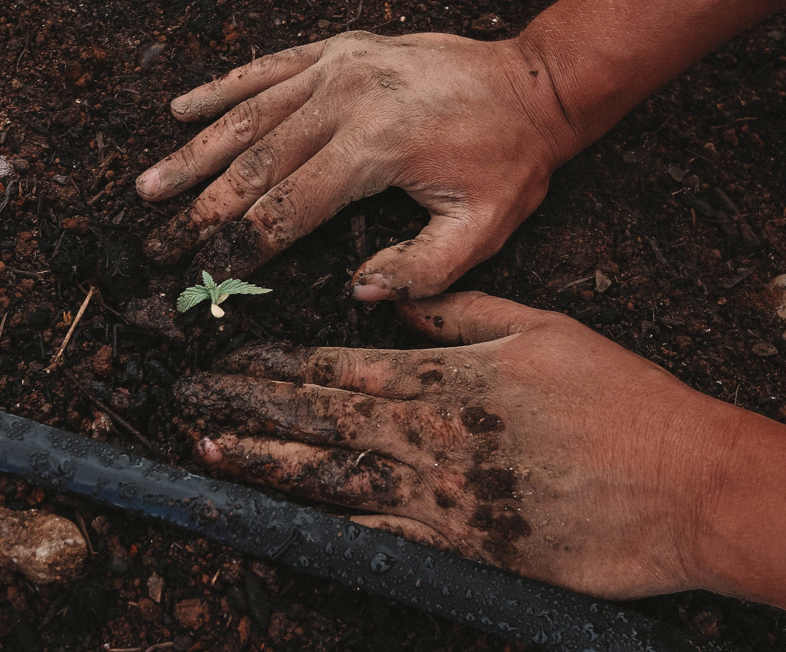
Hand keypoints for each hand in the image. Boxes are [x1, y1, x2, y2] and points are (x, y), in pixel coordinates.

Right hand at [136, 31, 574, 298]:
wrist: (535, 88)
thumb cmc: (510, 162)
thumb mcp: (483, 230)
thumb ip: (420, 270)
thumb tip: (357, 292)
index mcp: (375, 148)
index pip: (289, 208)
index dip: (241, 245)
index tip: (204, 274)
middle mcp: (345, 100)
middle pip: (254, 164)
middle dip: (202, 210)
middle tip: (159, 244)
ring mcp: (339, 68)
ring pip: (248, 115)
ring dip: (195, 154)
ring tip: (151, 186)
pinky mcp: (340, 50)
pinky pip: (267, 69)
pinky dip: (222, 91)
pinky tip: (183, 110)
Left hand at [172, 291, 746, 599]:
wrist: (681, 480)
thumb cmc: (617, 397)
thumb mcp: (541, 326)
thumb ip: (460, 312)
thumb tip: (398, 299)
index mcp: (449, 376)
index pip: (343, 366)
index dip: (280, 364)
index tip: (232, 360)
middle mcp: (434, 432)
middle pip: (323, 416)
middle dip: (251, 405)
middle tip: (190, 399)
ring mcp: (444, 492)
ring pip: (334, 472)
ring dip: (267, 460)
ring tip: (211, 447)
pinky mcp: (465, 542)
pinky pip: (380, 531)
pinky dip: (326, 519)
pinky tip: (282, 512)